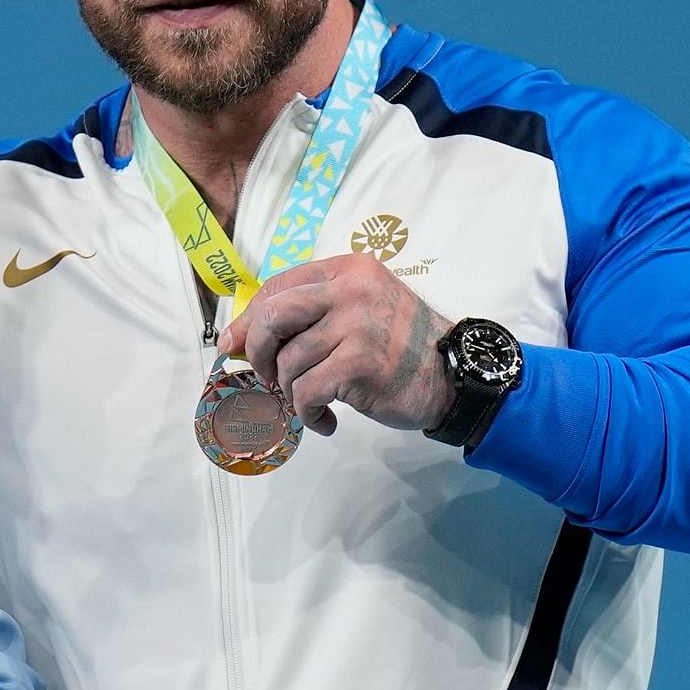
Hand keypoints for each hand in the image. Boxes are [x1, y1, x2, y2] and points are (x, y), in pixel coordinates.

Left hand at [224, 253, 453, 435]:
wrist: (454, 375)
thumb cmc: (400, 346)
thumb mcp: (359, 311)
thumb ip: (309, 314)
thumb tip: (237, 338)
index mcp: (348, 270)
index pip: (278, 286)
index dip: (248, 319)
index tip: (235, 345)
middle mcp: (351, 291)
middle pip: (273, 316)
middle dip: (257, 352)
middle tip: (268, 376)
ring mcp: (357, 326)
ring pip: (289, 362)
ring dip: (291, 391)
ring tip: (311, 401)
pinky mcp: (359, 364)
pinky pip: (307, 392)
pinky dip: (308, 413)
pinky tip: (325, 419)